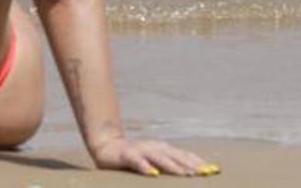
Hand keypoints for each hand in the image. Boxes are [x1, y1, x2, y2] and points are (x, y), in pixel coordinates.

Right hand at [91, 137, 218, 176]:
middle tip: (205, 174)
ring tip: (185, 174)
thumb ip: (171, 164)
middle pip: (175, 155)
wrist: (106, 146)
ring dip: (172, 166)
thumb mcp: (155, 159)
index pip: (184, 155)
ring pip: (158, 157)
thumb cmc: (135, 157)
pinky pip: (136, 161)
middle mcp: (153, 147)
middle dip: (191, 164)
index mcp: (162, 148)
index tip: (214, 171)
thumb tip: (194, 173)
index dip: (199, 162)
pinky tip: (152, 174)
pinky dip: (145, 166)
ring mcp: (140, 150)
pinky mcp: (126, 155)